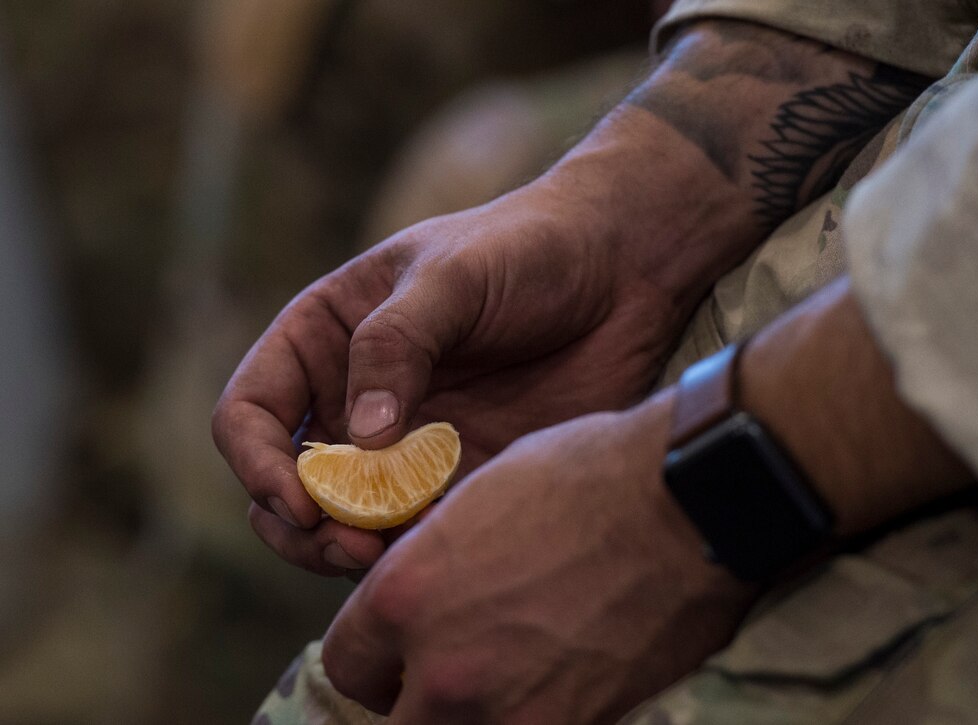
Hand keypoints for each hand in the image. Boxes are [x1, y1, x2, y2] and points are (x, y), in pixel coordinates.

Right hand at [212, 177, 692, 574]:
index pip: (250, 414)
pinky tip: (448, 551)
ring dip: (355, 552)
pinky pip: (423, 534)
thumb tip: (362, 442)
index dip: (256, 462)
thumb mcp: (450, 276)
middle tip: (349, 546)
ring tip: (391, 558)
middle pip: (290, 488)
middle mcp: (356, 402)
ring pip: (350, 525)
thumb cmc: (527, 249)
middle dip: (302, 528)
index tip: (298, 499)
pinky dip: (420, 553)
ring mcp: (409, 447)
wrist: (622, 271)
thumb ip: (395, 345)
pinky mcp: (465, 479)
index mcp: (326, 341)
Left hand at [321, 391, 757, 722]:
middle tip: (447, 677)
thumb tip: (428, 596)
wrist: (685, 500)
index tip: (395, 655)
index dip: (372, 659)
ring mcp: (507, 710)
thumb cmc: (588, 476)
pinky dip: (528, 716)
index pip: (346, 663)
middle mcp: (443, 667)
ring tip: (503, 681)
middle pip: (393, 720)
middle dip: (411, 699)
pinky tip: (554, 684)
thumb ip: (435, 562)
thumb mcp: (482, 498)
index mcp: (406, 596)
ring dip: (465, 715)